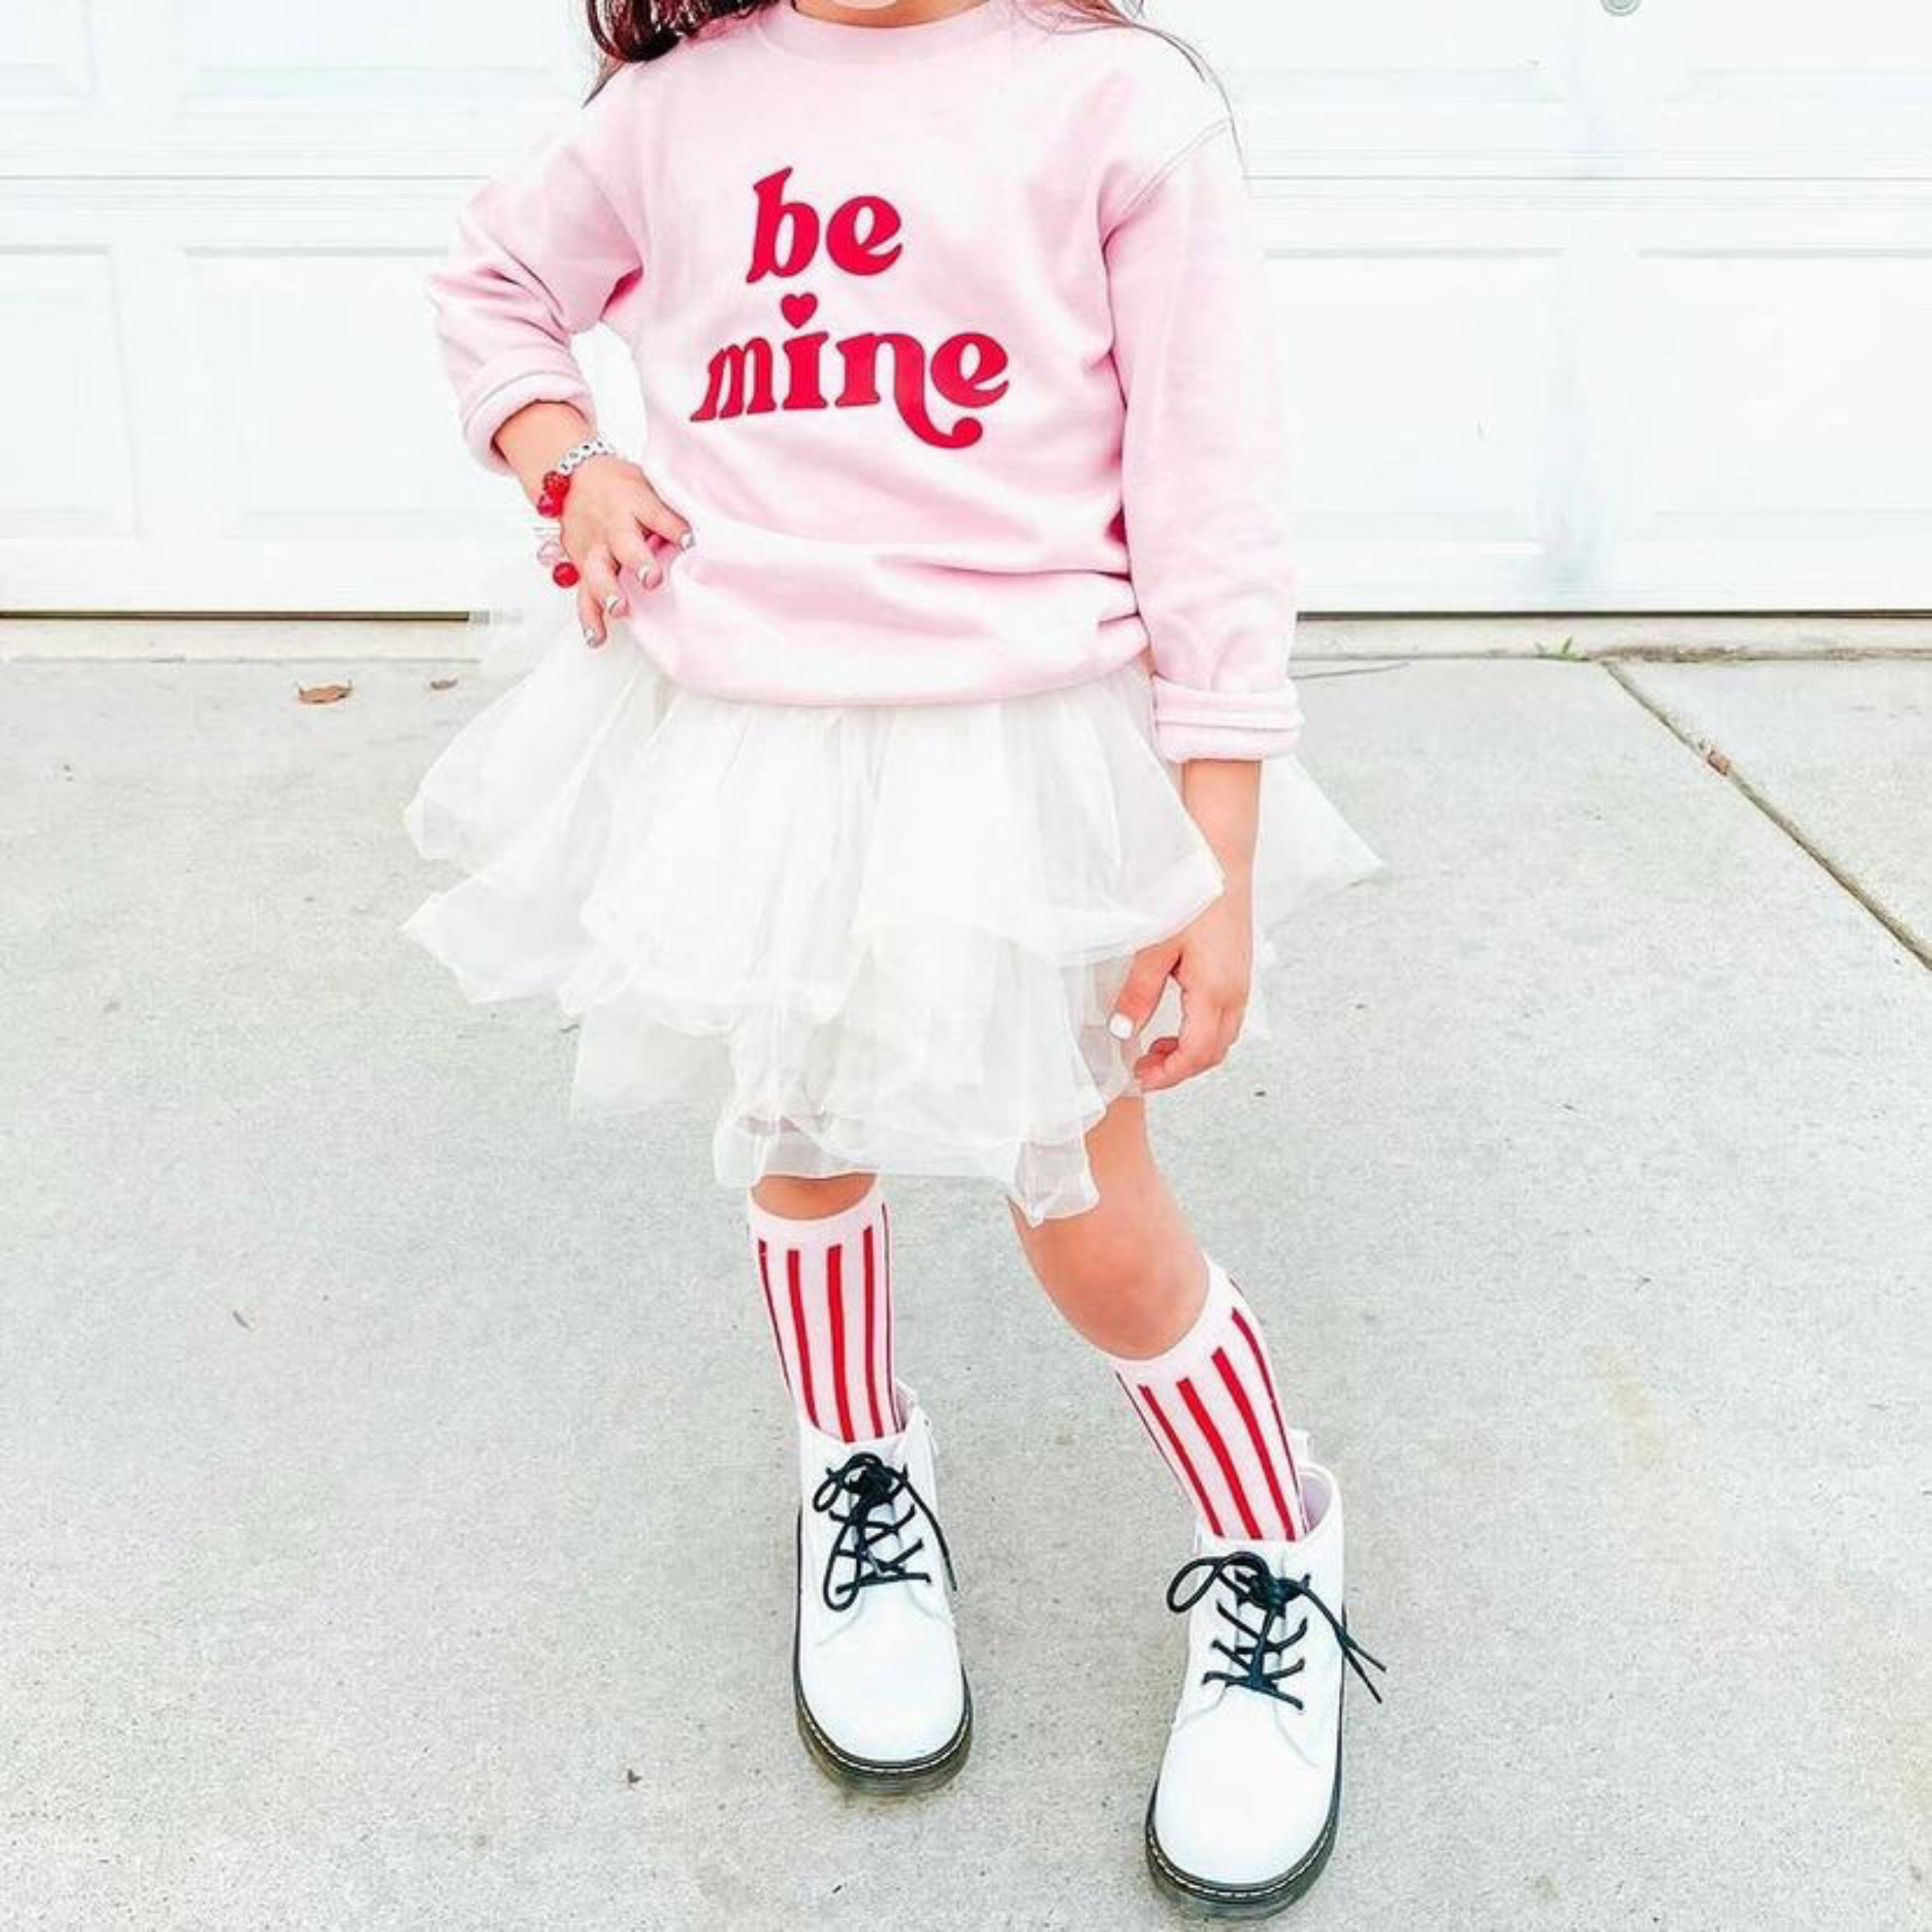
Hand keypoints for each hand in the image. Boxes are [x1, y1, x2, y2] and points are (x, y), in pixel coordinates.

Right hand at [559, 455, 693, 646]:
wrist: (573, 478)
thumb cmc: (621, 487)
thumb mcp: (648, 486)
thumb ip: (672, 509)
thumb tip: (711, 528)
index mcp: (634, 502)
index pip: (657, 514)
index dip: (674, 528)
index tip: (691, 542)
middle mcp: (613, 527)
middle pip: (624, 544)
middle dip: (637, 561)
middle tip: (651, 579)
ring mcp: (595, 548)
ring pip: (598, 571)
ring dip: (608, 592)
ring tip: (620, 610)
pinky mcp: (582, 567)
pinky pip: (584, 593)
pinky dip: (590, 617)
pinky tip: (598, 637)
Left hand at [1110, 874, 1253, 1092]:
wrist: (1222, 860)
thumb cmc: (1192, 898)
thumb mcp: (1155, 948)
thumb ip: (1139, 994)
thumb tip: (1123, 1031)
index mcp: (1215, 992)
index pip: (1194, 1055)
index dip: (1167, 1075)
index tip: (1139, 1078)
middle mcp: (1235, 994)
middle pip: (1212, 1055)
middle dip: (1178, 1070)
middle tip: (1142, 1069)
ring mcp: (1241, 985)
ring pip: (1222, 1039)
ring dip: (1191, 1053)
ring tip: (1155, 1048)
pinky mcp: (1240, 974)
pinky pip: (1226, 1020)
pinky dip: (1202, 1034)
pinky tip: (1176, 1023)